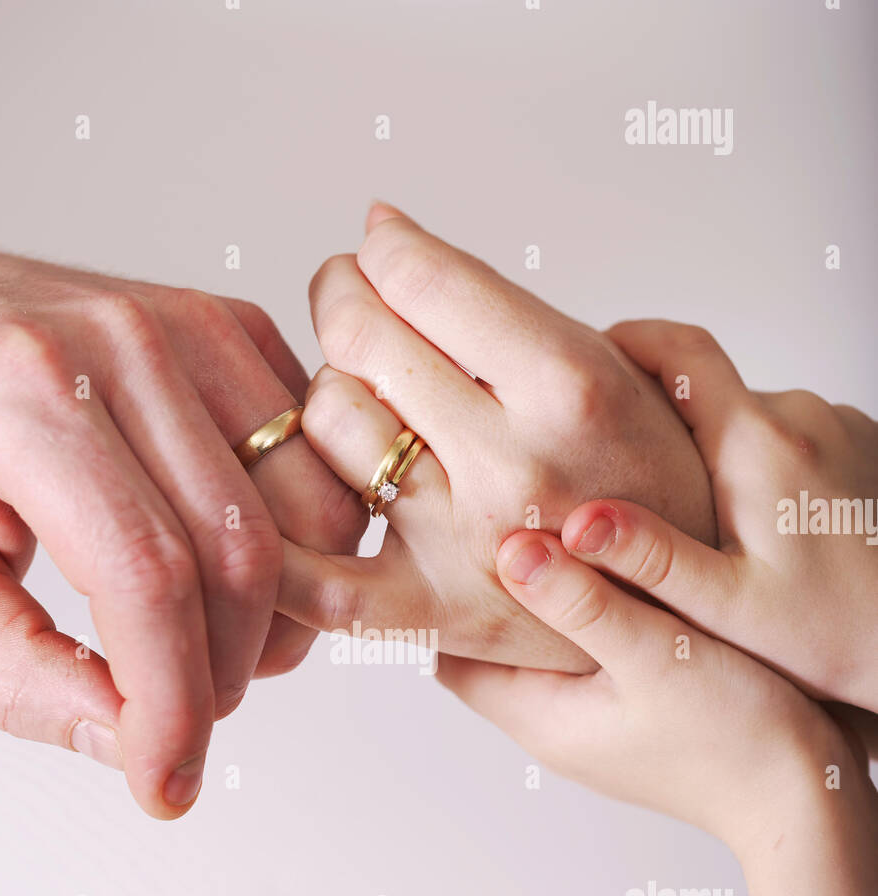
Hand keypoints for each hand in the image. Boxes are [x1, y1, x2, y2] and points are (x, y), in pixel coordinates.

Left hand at [0, 225, 364, 817]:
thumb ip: (14, 671)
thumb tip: (131, 741)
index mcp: (21, 394)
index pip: (146, 577)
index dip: (171, 703)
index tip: (165, 778)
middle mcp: (124, 344)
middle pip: (243, 553)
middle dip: (227, 672)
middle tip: (179, 717)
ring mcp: (190, 328)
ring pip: (310, 512)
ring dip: (283, 615)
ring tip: (209, 645)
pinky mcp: (232, 331)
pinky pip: (318, 463)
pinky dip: (302, 544)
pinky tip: (235, 572)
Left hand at [278, 204, 715, 671]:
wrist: (689, 596)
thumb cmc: (644, 472)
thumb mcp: (610, 361)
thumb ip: (493, 303)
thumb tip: (380, 228)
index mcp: (569, 387)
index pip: (419, 277)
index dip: (380, 251)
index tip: (377, 252)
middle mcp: (514, 466)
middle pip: (362, 341)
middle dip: (343, 299)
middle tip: (351, 301)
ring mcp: (465, 546)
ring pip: (330, 425)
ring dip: (330, 396)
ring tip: (364, 398)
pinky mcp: (433, 616)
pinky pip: (319, 584)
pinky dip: (275, 549)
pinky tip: (259, 509)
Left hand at [438, 529, 862, 854]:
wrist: (808, 799)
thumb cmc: (737, 739)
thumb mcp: (654, 656)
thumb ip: (582, 602)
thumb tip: (511, 552)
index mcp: (539, 717)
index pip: (449, 657)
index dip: (443, 602)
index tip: (449, 541)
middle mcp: (554, 726)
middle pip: (489, 652)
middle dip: (488, 593)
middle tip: (496, 521)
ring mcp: (592, 725)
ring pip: (538, 651)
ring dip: (540, 602)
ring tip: (551, 533)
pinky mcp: (631, 717)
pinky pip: (585, 658)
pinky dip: (584, 617)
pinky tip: (613, 574)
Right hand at [558, 319, 877, 710]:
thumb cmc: (833, 634)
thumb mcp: (726, 606)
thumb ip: (648, 558)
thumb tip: (577, 524)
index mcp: (759, 444)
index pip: (683, 350)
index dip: (628, 341)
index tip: (590, 357)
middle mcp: (803, 417)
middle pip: (710, 393)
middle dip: (663, 429)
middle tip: (627, 490)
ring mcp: (839, 425)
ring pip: (749, 420)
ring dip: (714, 455)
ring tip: (695, 525)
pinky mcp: (861, 444)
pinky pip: (789, 436)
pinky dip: (759, 466)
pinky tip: (755, 529)